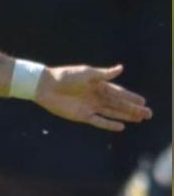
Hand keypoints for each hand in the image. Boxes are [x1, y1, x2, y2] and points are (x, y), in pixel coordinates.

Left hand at [36, 65, 151, 131]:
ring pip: (112, 112)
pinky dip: (109, 124)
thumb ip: (103, 74)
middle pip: (118, 104)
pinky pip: (99, 121)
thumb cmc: (65, 76)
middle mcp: (96, 96)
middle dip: (133, 109)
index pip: (119, 92)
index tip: (143, 101)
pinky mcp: (82, 116)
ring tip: (140, 119)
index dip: (131, 97)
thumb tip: (121, 69)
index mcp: (99, 84)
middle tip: (148, 114)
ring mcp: (90, 107)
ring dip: (125, 116)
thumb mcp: (86, 73)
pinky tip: (121, 126)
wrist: (46, 86)